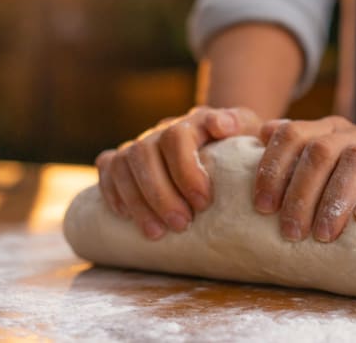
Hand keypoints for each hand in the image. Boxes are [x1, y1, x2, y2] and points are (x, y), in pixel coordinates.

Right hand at [96, 106, 261, 239]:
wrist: (224, 139)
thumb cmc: (240, 142)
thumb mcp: (248, 130)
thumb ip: (240, 124)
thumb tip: (223, 125)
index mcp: (192, 121)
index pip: (176, 137)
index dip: (185, 170)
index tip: (204, 202)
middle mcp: (161, 130)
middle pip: (144, 153)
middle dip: (160, 194)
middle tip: (182, 224)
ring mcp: (140, 144)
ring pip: (122, 165)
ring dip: (137, 201)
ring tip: (157, 233)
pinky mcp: (124, 159)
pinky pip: (107, 168)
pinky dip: (112, 192)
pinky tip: (125, 217)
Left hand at [253, 116, 355, 242]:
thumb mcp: (327, 168)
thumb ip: (291, 150)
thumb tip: (255, 131)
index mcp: (330, 130)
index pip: (293, 134)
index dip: (273, 168)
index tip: (262, 207)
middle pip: (320, 150)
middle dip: (301, 193)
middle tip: (291, 233)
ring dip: (335, 198)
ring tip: (323, 234)